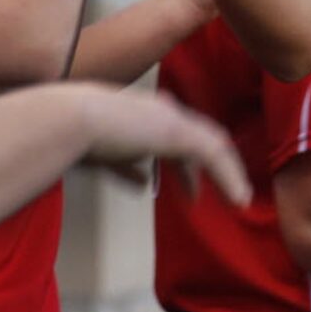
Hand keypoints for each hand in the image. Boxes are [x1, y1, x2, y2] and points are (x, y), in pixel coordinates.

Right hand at [80, 86, 250, 204]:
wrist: (71, 120)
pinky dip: (229, 176)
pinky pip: (215, 155)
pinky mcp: (179, 132)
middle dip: (213, 165)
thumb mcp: (103, 156)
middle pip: (198, 137)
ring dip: (228, 172)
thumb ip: (125, 168)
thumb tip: (143, 184)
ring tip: (239, 199)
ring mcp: (171, 119)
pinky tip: (238, 199)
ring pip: (212, 144)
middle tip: (225, 192)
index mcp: (141, 114)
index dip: (185, 166)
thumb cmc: (74, 136)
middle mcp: (160, 112)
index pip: (174, 136)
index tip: (191, 191)